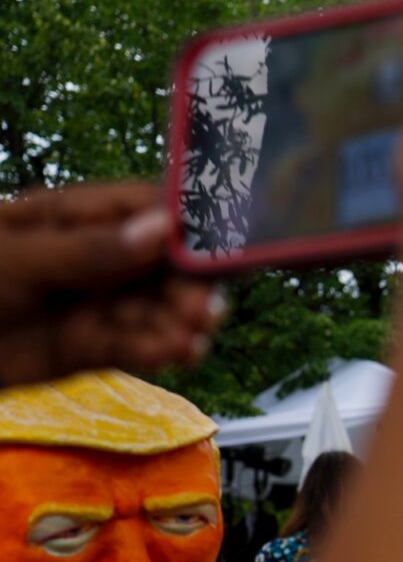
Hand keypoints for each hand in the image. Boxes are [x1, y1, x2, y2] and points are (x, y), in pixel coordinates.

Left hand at [0, 184, 221, 386]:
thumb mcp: (17, 258)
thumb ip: (89, 249)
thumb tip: (160, 228)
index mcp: (73, 216)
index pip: (145, 208)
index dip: (187, 223)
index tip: (223, 243)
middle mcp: (93, 258)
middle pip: (161, 265)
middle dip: (188, 284)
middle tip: (204, 307)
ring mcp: (92, 302)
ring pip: (153, 308)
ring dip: (180, 321)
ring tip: (193, 336)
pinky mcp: (86, 346)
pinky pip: (133, 345)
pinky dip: (159, 349)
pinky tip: (178, 352)